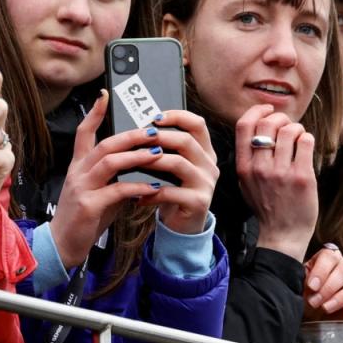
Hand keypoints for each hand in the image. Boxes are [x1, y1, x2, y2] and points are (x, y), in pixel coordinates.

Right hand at [48, 91, 165, 267]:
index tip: (105, 95)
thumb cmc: (85, 218)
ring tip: (158, 152)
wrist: (63, 246)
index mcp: (79, 166)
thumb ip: (117, 176)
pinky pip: (116, 191)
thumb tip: (142, 163)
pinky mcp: (88, 206)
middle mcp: (78, 172)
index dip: (94, 113)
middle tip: (154, 130)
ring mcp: (81, 188)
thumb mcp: (100, 192)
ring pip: (110, 162)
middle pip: (104, 144)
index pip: (83, 132)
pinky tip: (153, 187)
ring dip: (137, 156)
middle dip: (131, 135)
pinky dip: (137, 186)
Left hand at [134, 110, 218, 234]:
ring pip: (178, 163)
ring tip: (133, 163)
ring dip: (152, 161)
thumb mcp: (174, 167)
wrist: (184, 225)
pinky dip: (151, 193)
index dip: (177, 116)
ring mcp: (206, 184)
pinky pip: (171, 192)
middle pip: (186, 141)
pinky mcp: (198, 202)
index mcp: (205, 152)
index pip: (197, 124)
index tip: (154, 118)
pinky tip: (138, 196)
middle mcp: (209, 165)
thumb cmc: (175, 191)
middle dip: (159, 137)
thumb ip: (166, 149)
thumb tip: (142, 129)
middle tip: (138, 139)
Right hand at [235, 104, 318, 261]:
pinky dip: (308, 138)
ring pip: (289, 130)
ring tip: (299, 138)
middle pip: (268, 123)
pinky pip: (306, 141)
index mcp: (244, 167)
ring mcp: (282, 172)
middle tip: (288, 125)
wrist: (282, 235)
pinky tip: (306, 147)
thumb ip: (249, 157)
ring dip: (297, 129)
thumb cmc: (267, 207)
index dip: (257, 111)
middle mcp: (260, 168)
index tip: (268, 110)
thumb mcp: (246, 182)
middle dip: (281, 118)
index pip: (244, 126)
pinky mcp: (302, 177)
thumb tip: (260, 126)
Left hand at [302, 246, 342, 320]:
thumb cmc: (302, 296)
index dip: (321, 270)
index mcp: (328, 260)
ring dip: (342, 298)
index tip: (311, 286)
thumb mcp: (297, 284)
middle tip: (315, 301)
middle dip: (330, 287)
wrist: (307, 317)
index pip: (330, 256)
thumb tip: (305, 279)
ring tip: (326, 308)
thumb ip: (300, 277)